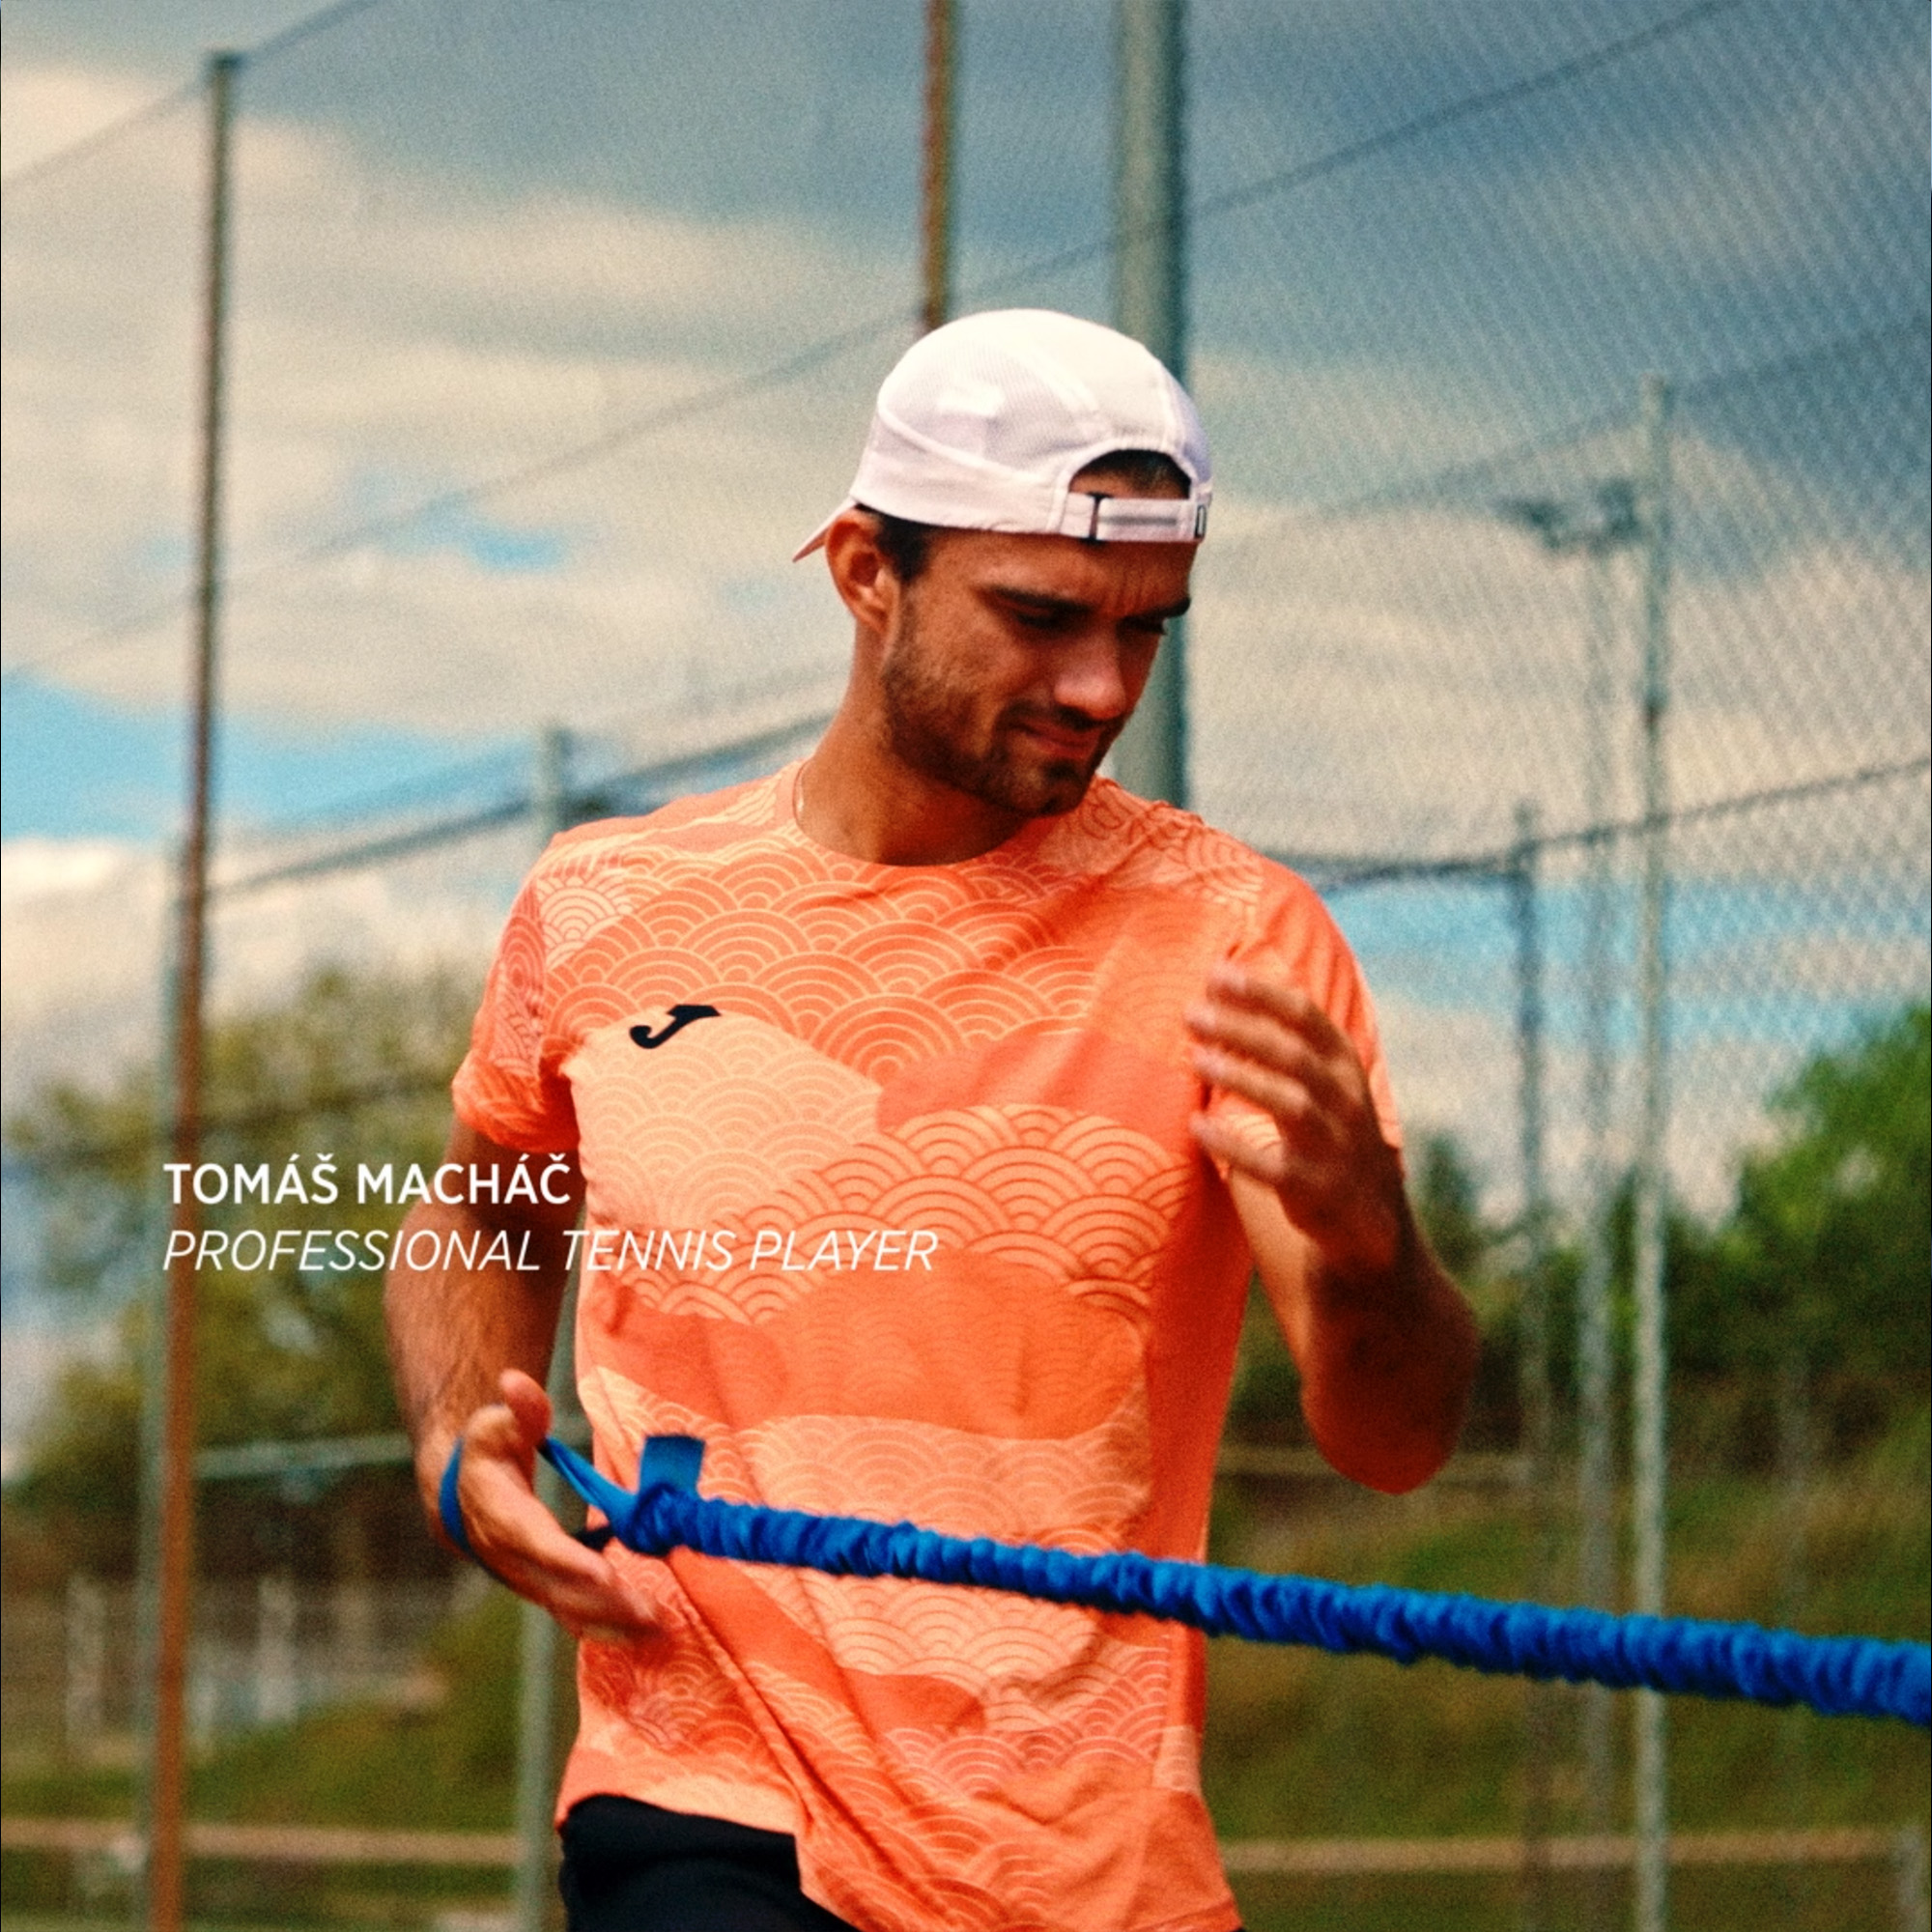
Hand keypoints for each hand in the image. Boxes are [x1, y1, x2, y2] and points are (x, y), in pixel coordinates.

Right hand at [449, 1369, 661, 1644]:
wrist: (459, 1498)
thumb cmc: (485, 1453)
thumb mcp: (493, 1424)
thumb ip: (517, 1409)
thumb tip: (514, 1381)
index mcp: (501, 1518)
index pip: (536, 1544)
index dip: (569, 1560)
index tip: (605, 1572)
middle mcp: (513, 1561)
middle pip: (561, 1589)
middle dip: (607, 1602)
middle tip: (655, 1612)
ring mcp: (528, 1581)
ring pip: (570, 1611)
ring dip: (615, 1624)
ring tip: (664, 1628)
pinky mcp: (544, 1590)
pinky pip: (577, 1615)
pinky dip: (611, 1627)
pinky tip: (652, 1632)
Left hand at [1186, 963, 1403, 1280]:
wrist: (1370, 1225)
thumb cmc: (1331, 1137)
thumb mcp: (1326, 1085)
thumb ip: (1288, 1043)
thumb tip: (1220, 989)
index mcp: (1346, 1068)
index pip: (1307, 1017)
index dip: (1262, 994)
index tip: (1216, 974)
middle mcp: (1347, 1103)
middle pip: (1294, 1054)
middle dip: (1241, 1029)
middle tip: (1191, 1013)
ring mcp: (1336, 1148)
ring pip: (1292, 1103)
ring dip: (1242, 1077)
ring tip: (1195, 1058)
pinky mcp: (1317, 1191)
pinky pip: (1273, 1166)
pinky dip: (1234, 1146)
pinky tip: (1197, 1127)